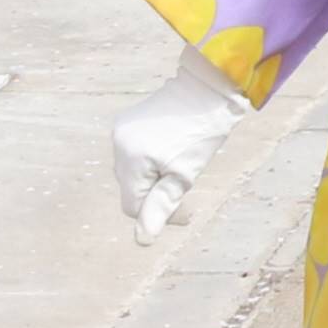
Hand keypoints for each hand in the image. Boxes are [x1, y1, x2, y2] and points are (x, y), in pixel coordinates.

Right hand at [111, 51, 252, 242]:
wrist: (209, 86)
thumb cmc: (203, 131)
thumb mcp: (185, 175)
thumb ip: (161, 207)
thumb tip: (142, 241)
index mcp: (131, 159)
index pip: (133, 206)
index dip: (157, 214)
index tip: (186, 209)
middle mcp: (118, 144)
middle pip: (132, 189)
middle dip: (157, 193)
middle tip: (188, 185)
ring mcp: (120, 130)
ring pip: (133, 172)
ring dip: (155, 176)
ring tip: (182, 162)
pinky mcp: (127, 121)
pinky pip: (135, 153)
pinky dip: (151, 159)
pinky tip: (171, 148)